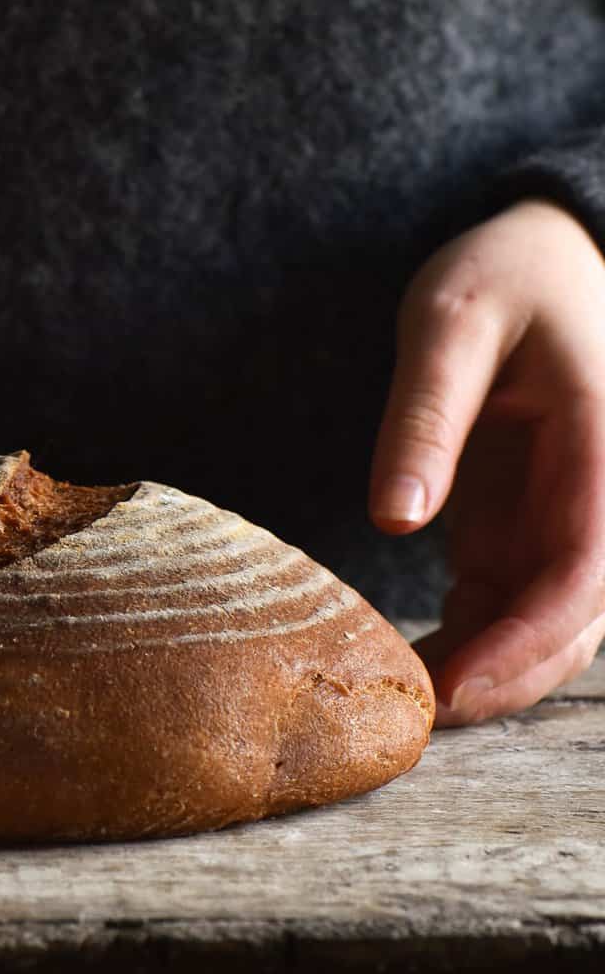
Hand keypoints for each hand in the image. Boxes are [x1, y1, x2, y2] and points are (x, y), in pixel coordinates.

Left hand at [369, 198, 604, 726]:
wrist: (540, 257)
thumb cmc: (504, 273)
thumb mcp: (450, 318)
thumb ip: (425, 412)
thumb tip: (393, 516)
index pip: (585, 573)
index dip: (526, 645)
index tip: (453, 690)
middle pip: (572, 625)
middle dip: (497, 682)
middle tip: (399, 715)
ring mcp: (568, 522)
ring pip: (546, 632)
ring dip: (481, 675)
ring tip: (388, 700)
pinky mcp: (529, 532)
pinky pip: (508, 611)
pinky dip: (461, 647)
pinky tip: (394, 662)